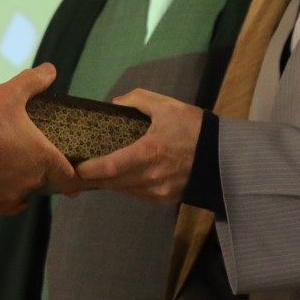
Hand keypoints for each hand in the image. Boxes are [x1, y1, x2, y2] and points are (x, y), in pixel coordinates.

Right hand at [0, 63, 78, 213]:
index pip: (66, 175)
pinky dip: (4, 198)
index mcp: (43, 157)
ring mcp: (11, 195)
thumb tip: (50, 70)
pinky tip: (1, 191)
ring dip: (16, 181)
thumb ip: (32, 82)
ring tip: (4, 166)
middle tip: (24, 158)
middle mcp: (31, 180)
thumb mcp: (10, 95)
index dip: (72, 179)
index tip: (74, 185)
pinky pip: (4, 206)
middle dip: (35, 170)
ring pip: (20, 191)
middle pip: (40, 179)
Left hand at [75, 89, 202, 203]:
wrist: (225, 156)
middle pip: (112, 183)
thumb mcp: (167, 106)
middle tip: (79, 169)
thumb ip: (138, 100)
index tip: (75, 166)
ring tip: (97, 172)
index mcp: (149, 152)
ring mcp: (159, 191)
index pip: (110, 167)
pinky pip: (138, 195)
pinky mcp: (166, 200)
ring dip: (109, 183)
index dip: (89, 170)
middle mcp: (152, 176)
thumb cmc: (194, 128)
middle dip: (94, 177)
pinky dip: (127, 186)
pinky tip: (123, 176)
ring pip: (124, 190)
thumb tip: (115, 103)